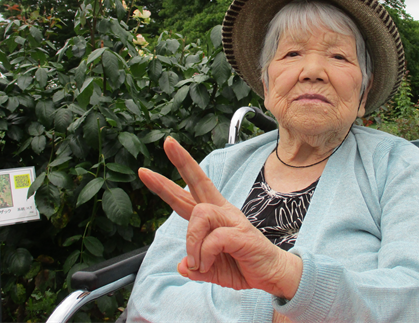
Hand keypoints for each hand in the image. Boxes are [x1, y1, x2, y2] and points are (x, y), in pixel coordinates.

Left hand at [138, 137, 302, 299]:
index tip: (145, 171)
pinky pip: (213, 238)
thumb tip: (183, 267)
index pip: (188, 193)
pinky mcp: (240, 233)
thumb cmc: (245, 266)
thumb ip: (197, 268)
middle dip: (182, 161)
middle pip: (198, 180)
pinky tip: (207, 265)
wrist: (273, 275)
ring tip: (197, 262)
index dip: (166, 183)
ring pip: (199, 214)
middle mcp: (222, 211)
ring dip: (191, 242)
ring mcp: (232, 220)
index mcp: (214, 215)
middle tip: (167, 142)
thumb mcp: (213, 270)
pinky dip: (204, 255)